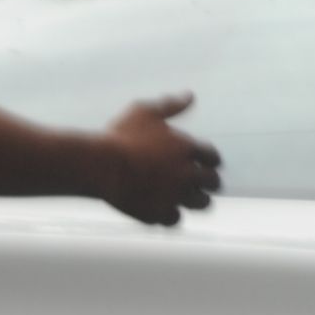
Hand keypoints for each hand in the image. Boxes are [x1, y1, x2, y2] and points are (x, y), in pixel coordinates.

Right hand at [95, 94, 220, 226]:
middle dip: (210, 182)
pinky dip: (171, 215)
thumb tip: (190, 96)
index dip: (211, 159)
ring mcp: (174, 196)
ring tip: (192, 199)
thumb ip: (170, 105)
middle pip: (212, 182)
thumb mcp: (145, 111)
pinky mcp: (159, 213)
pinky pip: (175, 219)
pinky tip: (166, 210)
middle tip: (204, 183)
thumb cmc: (121, 136)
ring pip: (200, 204)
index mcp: (187, 148)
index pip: (213, 156)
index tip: (207, 162)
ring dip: (198, 200)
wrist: (101, 166)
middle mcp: (187, 174)